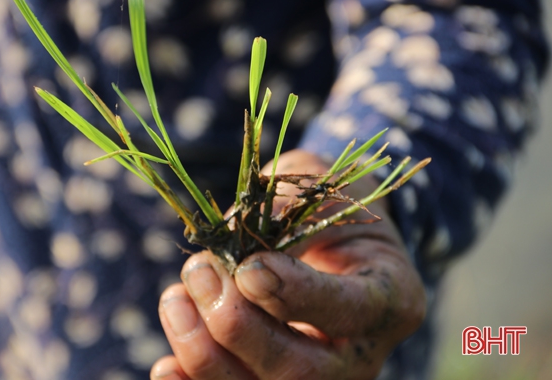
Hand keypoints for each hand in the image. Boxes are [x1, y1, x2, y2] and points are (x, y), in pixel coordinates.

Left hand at [151, 150, 425, 379]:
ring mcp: (321, 377)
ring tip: (175, 301)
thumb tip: (233, 256)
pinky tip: (166, 367)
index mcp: (389, 298)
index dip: (294, 293)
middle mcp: (360, 354)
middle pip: (300, 371)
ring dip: (205, 354)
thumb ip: (286, 216)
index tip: (248, 267)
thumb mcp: (321, 194)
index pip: (347, 308)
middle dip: (237, 327)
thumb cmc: (328, 211)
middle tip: (199, 273)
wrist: (332, 241)